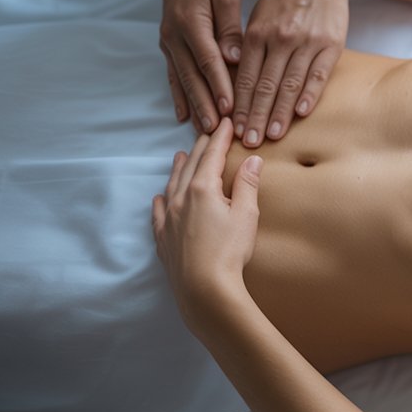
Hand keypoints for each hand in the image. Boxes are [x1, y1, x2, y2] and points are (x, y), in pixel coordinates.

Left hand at [152, 117, 262, 327]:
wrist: (204, 289)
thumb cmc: (229, 252)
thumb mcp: (247, 215)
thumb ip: (247, 186)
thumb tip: (252, 160)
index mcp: (203, 189)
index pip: (212, 156)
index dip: (221, 138)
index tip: (226, 123)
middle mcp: (181, 199)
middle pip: (191, 166)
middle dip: (201, 148)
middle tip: (208, 133)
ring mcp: (169, 218)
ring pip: (172, 185)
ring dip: (179, 168)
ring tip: (182, 156)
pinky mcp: (164, 238)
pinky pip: (158, 211)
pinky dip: (161, 199)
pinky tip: (161, 197)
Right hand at [158, 0, 244, 133]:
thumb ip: (229, 25)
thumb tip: (233, 56)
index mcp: (190, 21)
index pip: (207, 59)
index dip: (218, 84)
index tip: (230, 107)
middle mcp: (174, 36)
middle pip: (191, 76)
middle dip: (205, 105)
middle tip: (216, 131)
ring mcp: (169, 44)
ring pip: (181, 81)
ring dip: (193, 107)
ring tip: (203, 131)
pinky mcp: (169, 49)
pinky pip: (173, 77)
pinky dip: (179, 98)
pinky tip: (183, 117)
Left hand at [232, 0, 348, 147]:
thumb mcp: (258, 16)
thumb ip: (249, 46)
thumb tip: (238, 82)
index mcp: (258, 33)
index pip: (245, 76)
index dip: (239, 104)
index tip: (234, 127)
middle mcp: (280, 39)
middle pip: (265, 85)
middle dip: (255, 116)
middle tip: (250, 141)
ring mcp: (307, 42)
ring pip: (290, 84)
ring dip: (280, 112)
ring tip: (272, 134)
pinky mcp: (331, 44)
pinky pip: (318, 74)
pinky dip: (309, 94)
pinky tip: (302, 113)